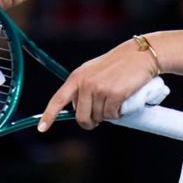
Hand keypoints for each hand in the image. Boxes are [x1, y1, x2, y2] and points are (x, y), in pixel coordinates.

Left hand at [37, 36, 161, 131]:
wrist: (141, 54)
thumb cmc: (120, 63)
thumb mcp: (94, 71)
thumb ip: (84, 86)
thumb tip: (79, 109)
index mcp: (77, 77)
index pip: (58, 99)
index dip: (49, 115)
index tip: (42, 128)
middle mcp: (85, 83)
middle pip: (81, 117)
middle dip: (90, 121)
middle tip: (100, 116)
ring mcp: (99, 89)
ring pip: (99, 117)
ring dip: (108, 114)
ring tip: (116, 99)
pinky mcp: (114, 94)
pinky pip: (112, 115)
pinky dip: (117, 113)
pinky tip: (122, 102)